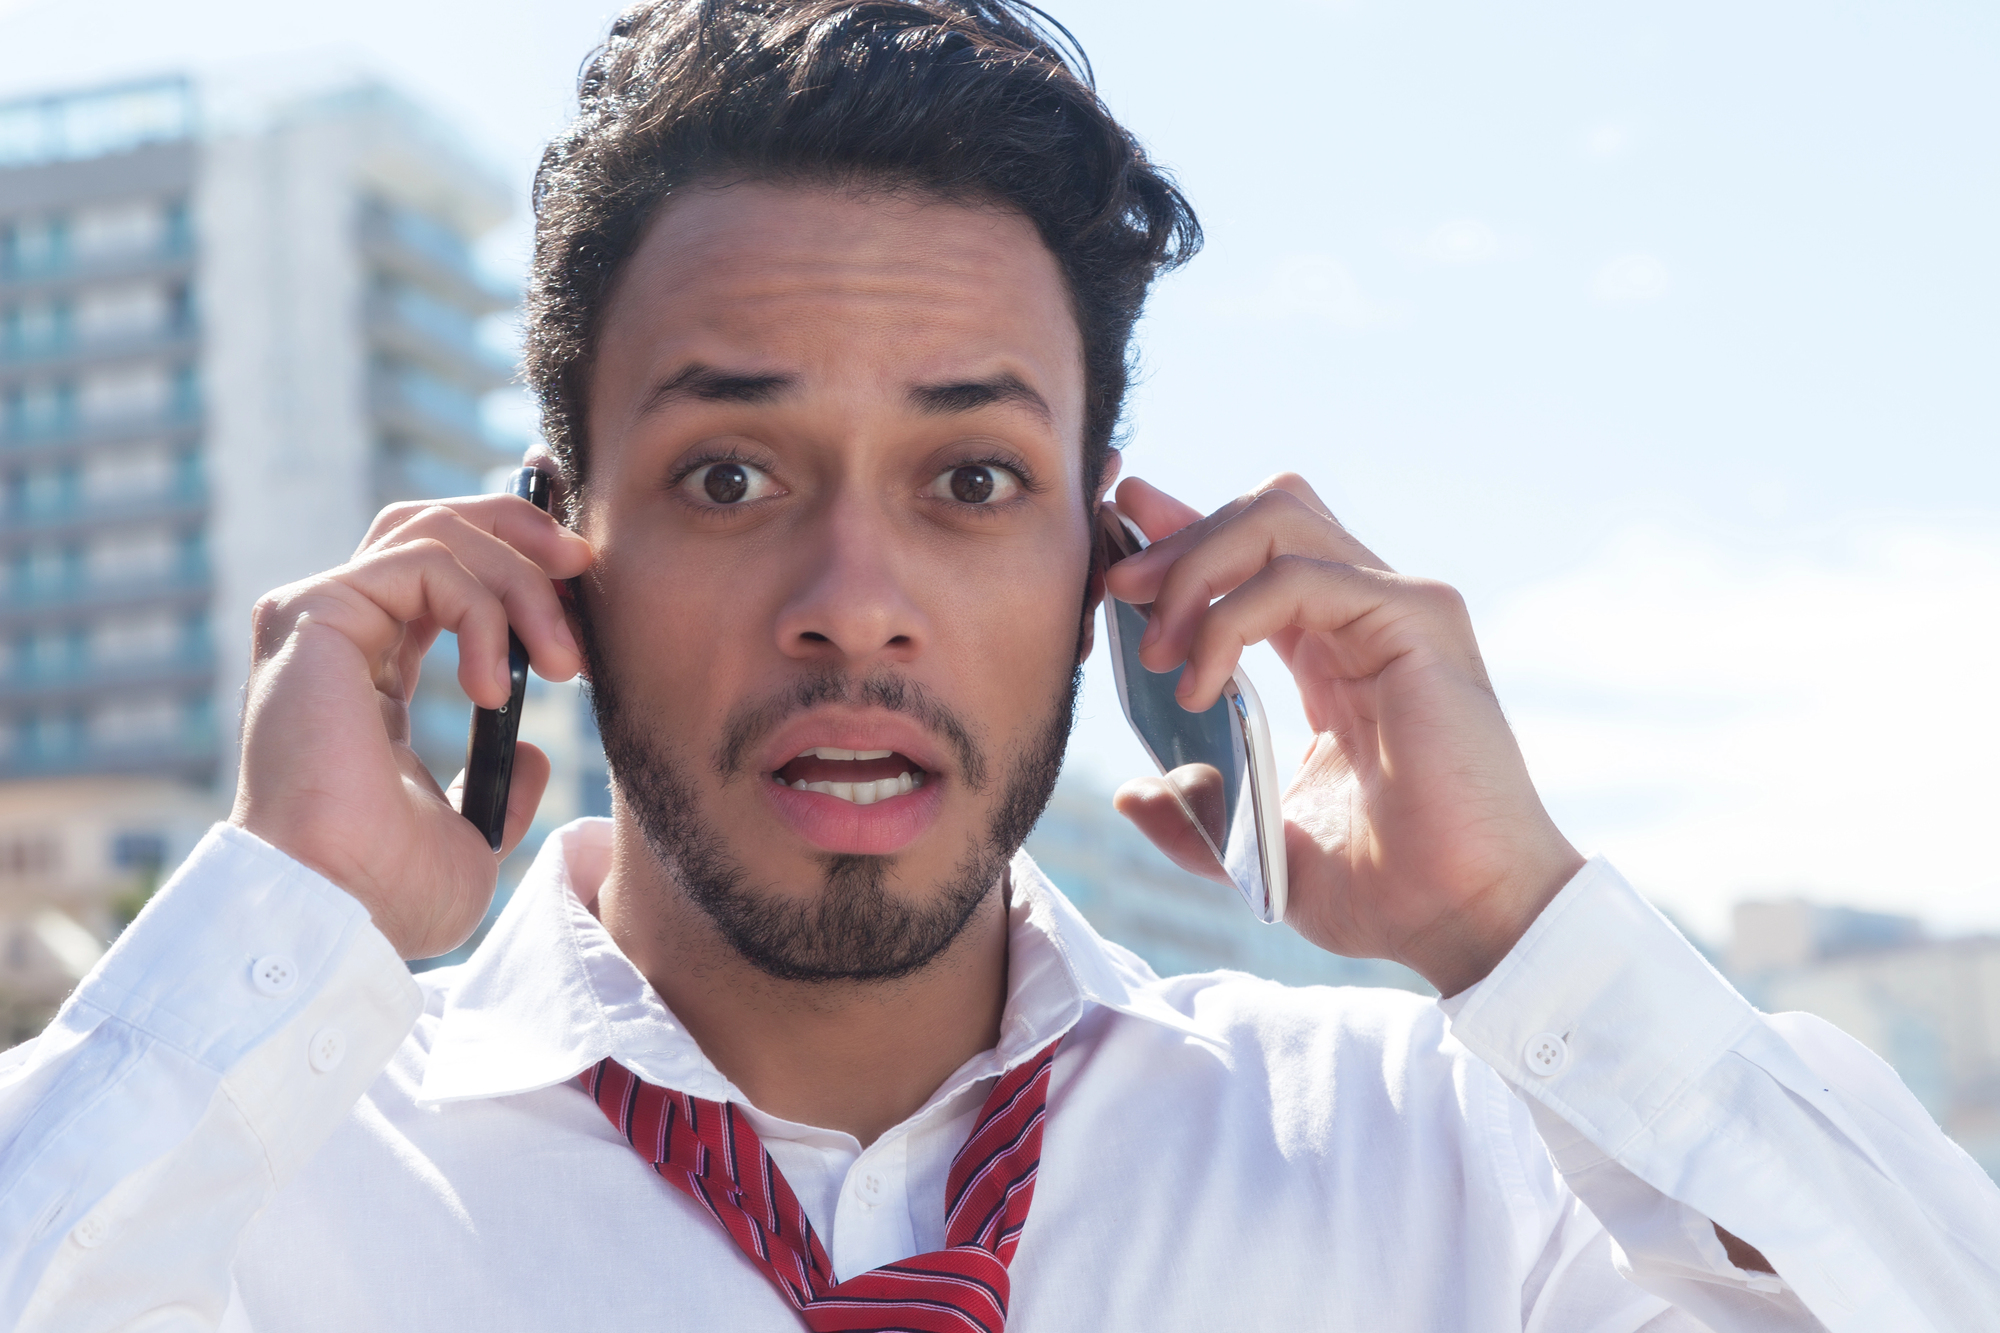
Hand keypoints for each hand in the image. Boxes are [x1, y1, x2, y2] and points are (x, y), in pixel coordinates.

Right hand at [229, 494, 592, 958]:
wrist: (336, 912)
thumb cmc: (387, 894)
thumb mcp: (474, 837)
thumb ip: (498, 784)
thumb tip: (531, 753)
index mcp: (368, 678)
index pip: (440, 577)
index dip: (518, 561)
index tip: (583, 586)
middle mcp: (337, 635)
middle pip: (435, 523)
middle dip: (525, 533)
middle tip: (584, 569)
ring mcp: (318, 618)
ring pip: (440, 532)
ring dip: (524, 582)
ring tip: (562, 666)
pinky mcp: (313, 613)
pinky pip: (427, 563)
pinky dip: (485, 609)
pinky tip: (496, 688)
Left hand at [1103, 474, 1582, 995]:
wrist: (1470, 922)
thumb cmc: (1390, 891)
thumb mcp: (1262, 852)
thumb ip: (1199, 816)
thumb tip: (1134, 793)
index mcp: (1337, 652)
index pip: (1255, 556)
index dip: (1184, 533)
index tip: (1117, 541)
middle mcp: (1369, 615)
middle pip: (1263, 513)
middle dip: (1176, 537)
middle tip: (1116, 589)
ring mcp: (1398, 610)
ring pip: (1276, 520)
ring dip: (1192, 569)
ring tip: (1153, 649)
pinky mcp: (1417, 621)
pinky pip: (1297, 579)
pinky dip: (1229, 618)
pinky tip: (1199, 682)